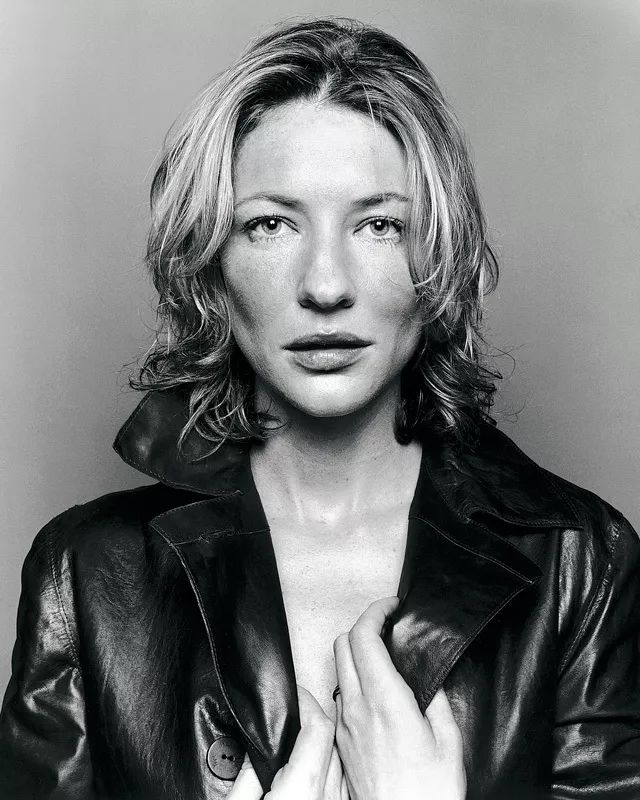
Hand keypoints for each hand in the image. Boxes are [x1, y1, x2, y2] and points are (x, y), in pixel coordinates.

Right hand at [228, 684, 348, 799]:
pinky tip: (315, 768)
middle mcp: (325, 796)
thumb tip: (254, 748)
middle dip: (314, 718)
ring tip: (303, 739)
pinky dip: (331, 768)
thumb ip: (247, 775)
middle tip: (295, 712)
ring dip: (325, 744)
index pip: (319, 727)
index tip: (294, 693)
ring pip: (341, 760)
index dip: (307, 702)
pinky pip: (341, 783)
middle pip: (333, 739)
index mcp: (301, 788)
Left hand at [333, 596, 465, 799]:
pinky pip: (338, 696)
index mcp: (384, 699)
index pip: (362, 636)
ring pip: (338, 669)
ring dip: (356, 654)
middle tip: (388, 628)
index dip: (374, 611)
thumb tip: (428, 679)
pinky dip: (352, 680)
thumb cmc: (429, 792)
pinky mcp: (340, 741)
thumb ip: (436, 700)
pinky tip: (373, 691)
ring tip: (383, 659)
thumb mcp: (447, 741)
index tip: (391, 607)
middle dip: (363, 626)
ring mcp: (344, 724)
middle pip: (342, 644)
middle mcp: (356, 707)